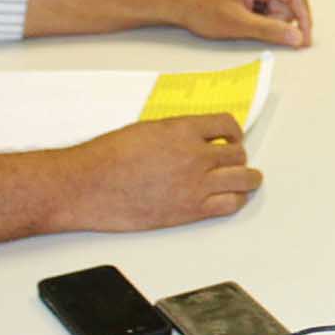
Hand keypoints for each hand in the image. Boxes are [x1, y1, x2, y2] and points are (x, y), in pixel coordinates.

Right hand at [58, 115, 261, 230]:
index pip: (227, 124)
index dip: (233, 132)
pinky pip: (229, 205)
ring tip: (245, 180)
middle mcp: (195, 156)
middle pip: (238, 154)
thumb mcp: (146, 130)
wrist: (88, 186)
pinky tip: (231, 198)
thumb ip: (176, 133)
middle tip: (234, 161)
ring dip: (247, 179)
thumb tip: (194, 138)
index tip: (231, 138)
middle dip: (237, 157)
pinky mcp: (190, 210)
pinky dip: (236, 200)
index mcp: (182, 130)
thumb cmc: (106, 158)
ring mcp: (195, 185)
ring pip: (243, 180)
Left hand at [165, 0, 310, 47]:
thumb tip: (295, 36)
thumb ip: (270, 30)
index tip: (304, 38)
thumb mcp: (238, 22)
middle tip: (258, 31)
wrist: (175, 3)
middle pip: (286, 3)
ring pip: (276, 9)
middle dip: (278, 22)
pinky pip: (265, 10)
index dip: (303, 19)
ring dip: (266, 23)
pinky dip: (258, 21)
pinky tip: (241, 23)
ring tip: (242, 25)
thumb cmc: (198, 5)